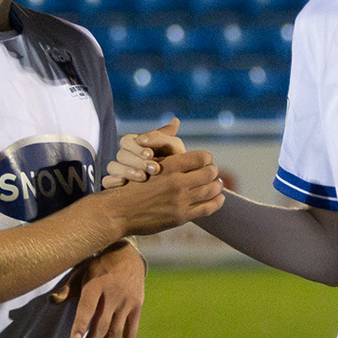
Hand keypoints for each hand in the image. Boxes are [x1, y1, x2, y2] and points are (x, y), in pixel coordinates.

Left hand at [49, 243, 145, 337]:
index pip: (88, 307)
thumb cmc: (98, 265)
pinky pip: (131, 334)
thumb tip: (52, 301)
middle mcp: (113, 294)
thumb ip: (68, 287)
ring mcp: (127, 303)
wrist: (128, 255)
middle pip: (101, 325)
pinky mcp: (137, 309)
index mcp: (96, 283)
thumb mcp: (81, 270)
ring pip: (115, 333)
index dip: (81, 324)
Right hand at [101, 147, 224, 235]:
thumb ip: (161, 141)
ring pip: (211, 190)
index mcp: (169, 166)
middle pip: (209, 173)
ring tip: (218, 185)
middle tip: (215, 173)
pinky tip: (219, 199)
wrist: (118, 211)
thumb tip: (176, 120)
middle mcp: (177, 182)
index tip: (207, 161)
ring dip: (217, 186)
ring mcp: (180, 201)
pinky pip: (208, 208)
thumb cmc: (130, 183)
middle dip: (214, 172)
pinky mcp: (181, 216)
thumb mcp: (145, 159)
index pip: (202, 157)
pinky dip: (217, 202)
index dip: (207, 159)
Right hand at [103, 118, 186, 188]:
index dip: (136, 147)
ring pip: (112, 166)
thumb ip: (163, 136)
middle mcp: (126, 157)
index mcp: (135, 144)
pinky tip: (124, 183)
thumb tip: (149, 134)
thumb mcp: (173, 147)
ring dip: (127, 170)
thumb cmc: (176, 162)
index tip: (150, 154)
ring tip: (143, 177)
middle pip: (121, 154)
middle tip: (154, 168)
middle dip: (137, 161)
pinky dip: (113, 181)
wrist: (180, 185)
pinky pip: (106, 181)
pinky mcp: (116, 186)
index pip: (126, 141)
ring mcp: (120, 171)